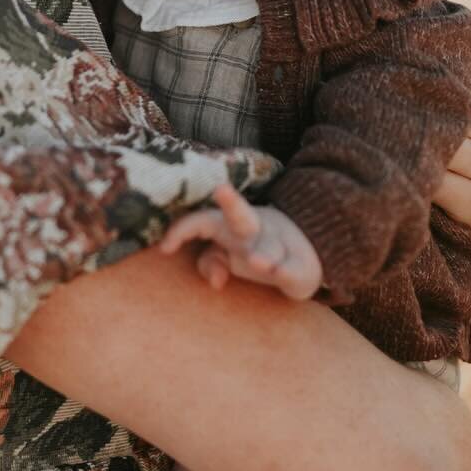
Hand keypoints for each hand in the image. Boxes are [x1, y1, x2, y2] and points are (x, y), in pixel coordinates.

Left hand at [159, 184, 323, 299]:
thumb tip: (216, 280)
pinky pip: (292, 269)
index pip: (202, 221)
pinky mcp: (299, 268)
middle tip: (221, 189)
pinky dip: (286, 271)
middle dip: (232, 203)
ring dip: (264, 253)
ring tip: (258, 262)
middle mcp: (253, 231)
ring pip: (269, 245)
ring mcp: (279, 246)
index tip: (164, 248)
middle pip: (241, 215)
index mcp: (229, 227)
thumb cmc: (254, 252)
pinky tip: (280, 272)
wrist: (306, 255)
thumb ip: (211, 264)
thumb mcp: (227, 258)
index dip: (183, 230)